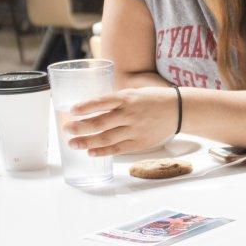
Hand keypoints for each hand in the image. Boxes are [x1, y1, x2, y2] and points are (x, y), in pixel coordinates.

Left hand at [63, 86, 178, 155]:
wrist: (178, 110)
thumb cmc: (153, 100)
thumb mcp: (135, 93)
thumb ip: (116, 101)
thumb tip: (92, 108)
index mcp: (128, 98)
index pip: (102, 101)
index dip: (86, 107)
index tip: (72, 111)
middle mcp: (130, 114)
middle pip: (100, 123)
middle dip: (80, 127)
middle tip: (66, 129)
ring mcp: (134, 130)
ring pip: (106, 138)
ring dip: (87, 142)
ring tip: (73, 143)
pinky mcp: (139, 143)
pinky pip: (117, 149)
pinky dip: (103, 151)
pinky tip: (91, 152)